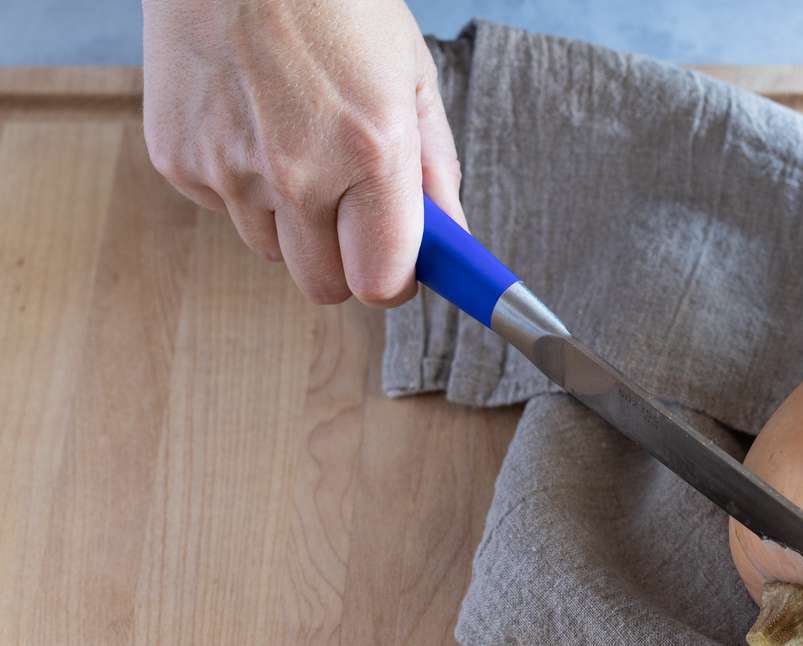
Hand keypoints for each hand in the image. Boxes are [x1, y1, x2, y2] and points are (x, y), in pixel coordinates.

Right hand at [142, 0, 465, 305]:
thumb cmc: (332, 2)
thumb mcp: (409, 76)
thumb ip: (434, 170)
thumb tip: (451, 240)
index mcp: (370, 152)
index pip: (382, 283)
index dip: (395, 279)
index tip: (401, 264)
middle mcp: (296, 172)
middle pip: (325, 287)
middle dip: (345, 261)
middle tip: (352, 210)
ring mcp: (229, 169)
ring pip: (273, 251)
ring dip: (292, 220)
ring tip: (297, 141)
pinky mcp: (178, 160)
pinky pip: (224, 209)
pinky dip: (242, 184)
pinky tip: (252, 121)